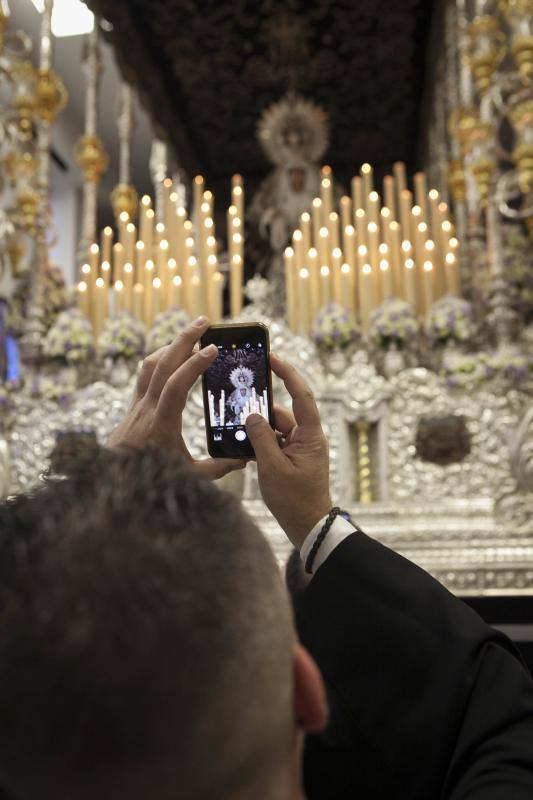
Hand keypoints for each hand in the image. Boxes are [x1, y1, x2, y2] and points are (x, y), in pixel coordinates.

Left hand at [107, 316, 245, 480]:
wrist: (111, 482)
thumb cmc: (151, 480)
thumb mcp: (188, 477)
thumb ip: (217, 468)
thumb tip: (245, 459)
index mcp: (161, 425)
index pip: (176, 387)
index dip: (194, 366)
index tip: (213, 350)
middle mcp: (146, 409)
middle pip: (162, 365)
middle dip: (183, 339)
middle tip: (204, 322)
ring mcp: (137, 404)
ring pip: (151, 364)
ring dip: (171, 344)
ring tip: (192, 332)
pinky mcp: (133, 404)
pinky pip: (145, 373)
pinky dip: (160, 357)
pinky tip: (173, 354)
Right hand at [245, 354, 330, 549]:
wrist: (308, 527)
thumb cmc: (295, 500)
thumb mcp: (272, 468)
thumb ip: (260, 438)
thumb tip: (251, 416)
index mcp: (311, 436)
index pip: (302, 395)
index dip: (288, 374)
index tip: (273, 358)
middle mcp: (307, 437)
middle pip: (282, 413)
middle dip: (261, 412)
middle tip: (239, 404)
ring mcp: (300, 448)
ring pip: (275, 428)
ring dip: (257, 431)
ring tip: (237, 434)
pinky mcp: (291, 458)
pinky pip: (273, 442)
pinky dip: (259, 443)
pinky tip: (242, 448)